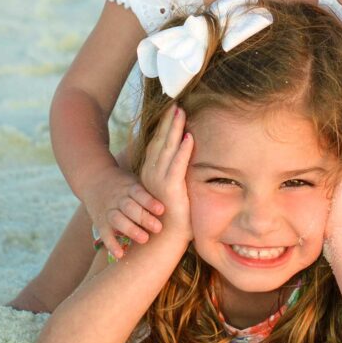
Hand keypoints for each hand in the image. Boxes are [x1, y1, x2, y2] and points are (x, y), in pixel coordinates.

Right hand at [85, 166, 165, 259]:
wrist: (95, 179)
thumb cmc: (126, 184)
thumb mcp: (137, 180)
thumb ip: (154, 188)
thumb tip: (183, 192)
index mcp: (130, 187)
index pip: (139, 193)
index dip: (150, 202)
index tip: (162, 209)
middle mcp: (118, 198)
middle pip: (129, 207)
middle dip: (143, 218)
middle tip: (159, 228)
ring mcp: (108, 210)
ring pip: (117, 219)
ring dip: (130, 230)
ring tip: (145, 239)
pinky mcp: (100, 222)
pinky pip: (105, 234)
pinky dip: (111, 244)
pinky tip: (121, 255)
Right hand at [138, 104, 193, 243]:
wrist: (165, 238)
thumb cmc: (172, 216)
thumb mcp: (172, 189)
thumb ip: (176, 174)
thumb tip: (186, 160)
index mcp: (152, 172)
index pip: (158, 143)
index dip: (165, 126)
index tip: (172, 110)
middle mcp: (152, 173)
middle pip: (161, 141)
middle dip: (169, 122)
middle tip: (176, 104)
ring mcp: (159, 180)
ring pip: (167, 149)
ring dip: (175, 129)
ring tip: (181, 113)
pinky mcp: (170, 188)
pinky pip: (177, 165)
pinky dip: (183, 150)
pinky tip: (189, 137)